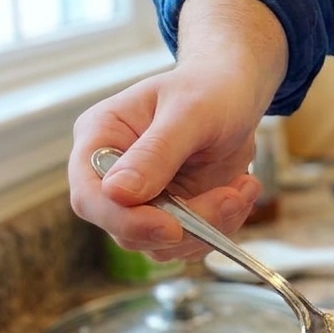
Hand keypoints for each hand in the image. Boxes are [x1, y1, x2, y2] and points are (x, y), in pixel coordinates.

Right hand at [69, 0, 289, 260]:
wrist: (237, 93)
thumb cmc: (209, 89)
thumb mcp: (189, 112)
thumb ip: (156, 152)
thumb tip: (118, 194)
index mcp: (100, 139)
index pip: (90, 196)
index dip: (124, 220)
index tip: (170, 227)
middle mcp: (114, 176)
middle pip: (128, 229)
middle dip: (185, 224)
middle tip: (231, 197)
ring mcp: (144, 199)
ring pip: (163, 243)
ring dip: (211, 225)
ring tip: (243, 187)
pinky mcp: (175, 213)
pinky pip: (192, 241)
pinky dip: (224, 224)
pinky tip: (243, 189)